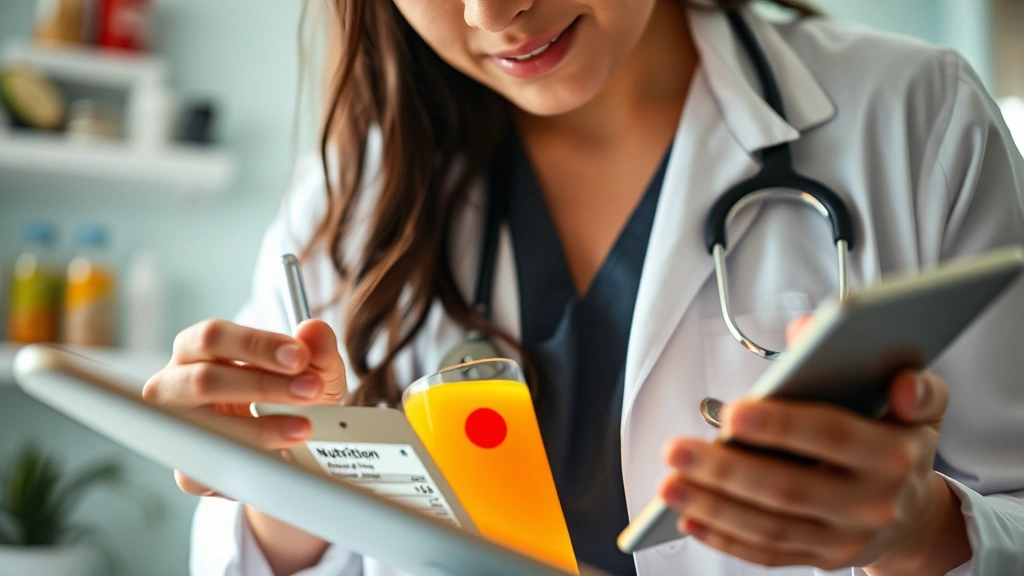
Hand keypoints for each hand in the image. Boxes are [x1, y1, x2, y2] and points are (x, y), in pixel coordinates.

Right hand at [143, 318, 346, 496]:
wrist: (294, 445)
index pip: (213, 337)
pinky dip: (251, 462)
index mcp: (198, 349)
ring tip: (303, 428)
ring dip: (259, 428)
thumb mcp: (313, 370)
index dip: (256, 345)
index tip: (299, 355)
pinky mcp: (187, 472)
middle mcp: (177, 385)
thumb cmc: (289, 395)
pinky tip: (282, 457)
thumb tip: (313, 331)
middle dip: (262, 386)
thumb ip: (316, 349)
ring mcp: (177, 430)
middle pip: (204, 380)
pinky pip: (212, 469)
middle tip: (310, 390)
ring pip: (205, 427)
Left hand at [659, 316, 970, 572]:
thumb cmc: (898, 436)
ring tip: (668, 483)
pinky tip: (688, 517)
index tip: (733, 413)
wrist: (916, 513)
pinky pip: (767, 553)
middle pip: (788, 489)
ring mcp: (846, 539)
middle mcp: (874, 504)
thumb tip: (809, 331)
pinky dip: (724, 538)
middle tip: (674, 450)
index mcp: (894, 453)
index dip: (782, 425)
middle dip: (726, 471)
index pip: (833, 436)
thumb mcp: (911, 397)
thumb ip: (882, 362)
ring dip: (712, 506)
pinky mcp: (823, 559)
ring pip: (770, 527)